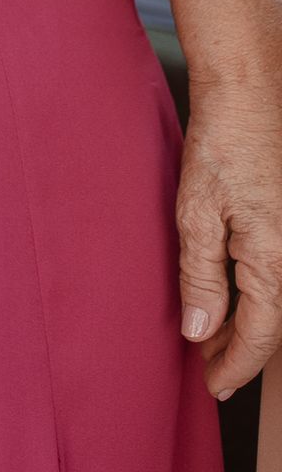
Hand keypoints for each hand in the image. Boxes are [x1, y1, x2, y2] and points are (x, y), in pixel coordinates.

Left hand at [176, 59, 281, 397]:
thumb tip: (200, 332)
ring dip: (250, 320)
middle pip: (273, 321)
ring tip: (215, 335)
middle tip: (208, 365)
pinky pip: (277, 271)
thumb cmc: (223, 139)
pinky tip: (233, 293)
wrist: (252, 86)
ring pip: (276, 298)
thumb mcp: (196, 209)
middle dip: (240, 347)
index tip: (211, 385)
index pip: (260, 336)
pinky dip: (258, 290)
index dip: (234, 366)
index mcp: (275, 259)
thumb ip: (200, 275)